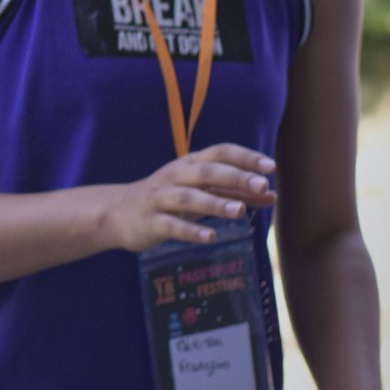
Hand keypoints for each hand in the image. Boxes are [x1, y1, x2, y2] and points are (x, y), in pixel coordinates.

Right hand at [101, 143, 276, 250]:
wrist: (117, 212)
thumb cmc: (167, 200)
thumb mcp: (200, 191)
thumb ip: (233, 192)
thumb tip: (272, 195)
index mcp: (189, 165)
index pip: (219, 152)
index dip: (244, 157)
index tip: (270, 167)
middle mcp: (175, 176)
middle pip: (206, 172)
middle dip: (235, 177)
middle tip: (262, 184)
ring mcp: (160, 198)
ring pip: (189, 197)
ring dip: (215, 202)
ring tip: (240, 210)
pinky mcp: (150, 221)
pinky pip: (171, 225)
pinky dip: (191, 230)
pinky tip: (210, 237)